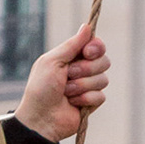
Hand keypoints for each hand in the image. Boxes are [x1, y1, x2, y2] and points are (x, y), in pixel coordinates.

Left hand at [15, 24, 108, 141]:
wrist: (42, 117)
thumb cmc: (41, 87)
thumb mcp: (53, 61)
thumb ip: (72, 45)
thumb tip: (87, 26)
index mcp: (71, 56)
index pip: (96, 45)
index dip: (96, 48)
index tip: (87, 53)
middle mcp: (82, 69)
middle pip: (104, 61)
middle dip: (86, 69)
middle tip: (69, 75)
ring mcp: (89, 86)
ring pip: (103, 79)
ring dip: (81, 86)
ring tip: (66, 92)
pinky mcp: (93, 102)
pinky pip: (100, 96)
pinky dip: (85, 99)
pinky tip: (73, 103)